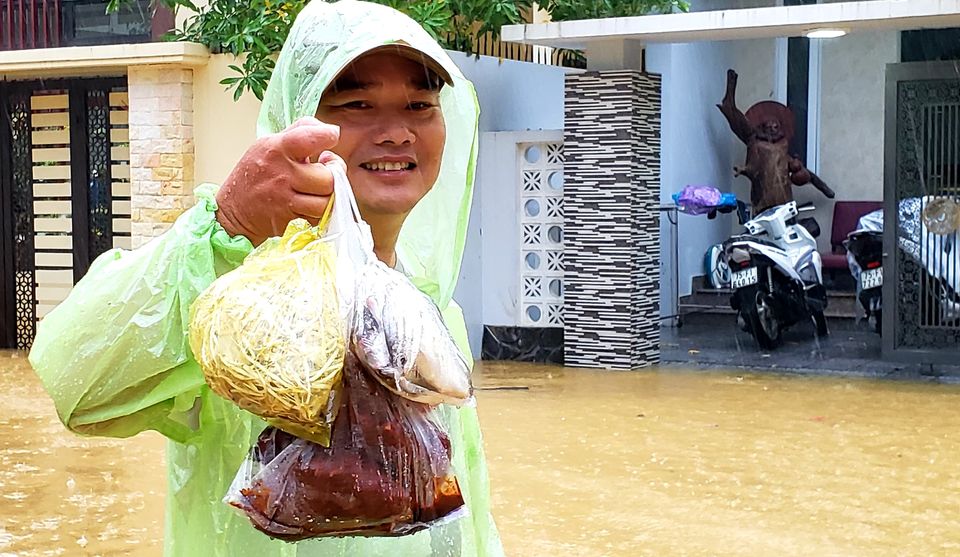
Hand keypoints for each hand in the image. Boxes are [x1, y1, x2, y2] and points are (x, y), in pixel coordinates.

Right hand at [215, 117, 345, 245]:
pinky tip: (310, 203)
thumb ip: (301, 131)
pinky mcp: (287, 218)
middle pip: (328, 177)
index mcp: (277, 147)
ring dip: (328, 196)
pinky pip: (318, 216)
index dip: (329, 137)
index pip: (312, 136)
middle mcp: (281, 172)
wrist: (233, 209)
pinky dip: (319, 212)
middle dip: (333, 175)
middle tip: (325, 172)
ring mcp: (285, 197)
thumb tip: (329, 131)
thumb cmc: (257, 173)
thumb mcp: (270, 143)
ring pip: (327, 200)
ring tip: (318, 190)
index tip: (330, 139)